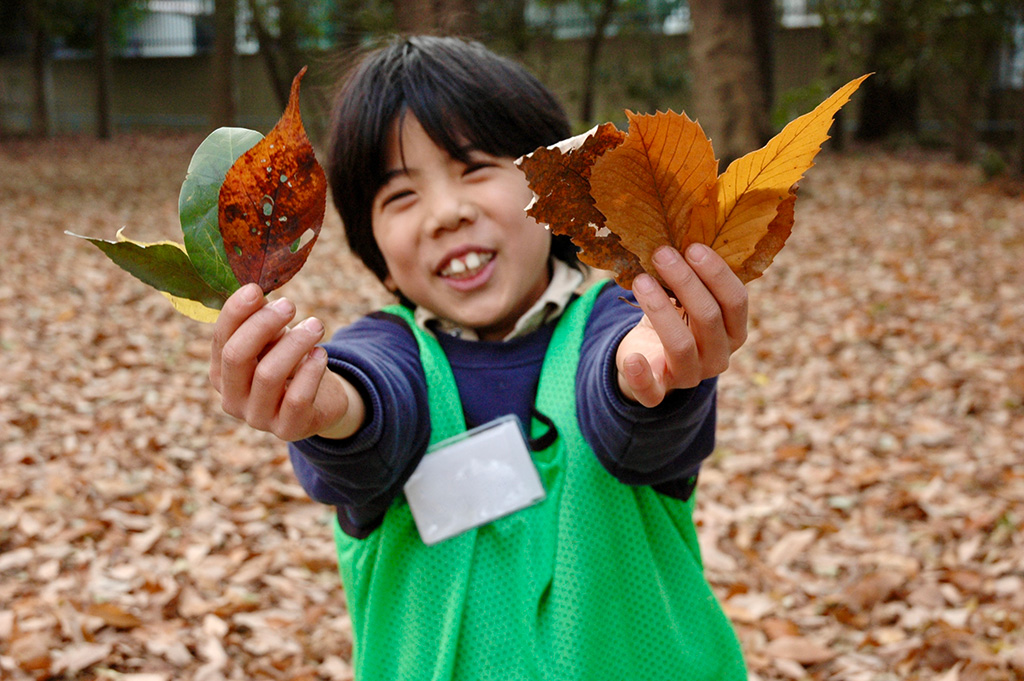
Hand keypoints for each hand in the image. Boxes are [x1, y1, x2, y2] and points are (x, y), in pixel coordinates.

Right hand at [209, 283, 363, 440]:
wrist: (322, 402)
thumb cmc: (291, 364)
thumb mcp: (275, 339)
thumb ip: (261, 319)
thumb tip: (254, 291)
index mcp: (221, 372)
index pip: (221, 339)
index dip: (235, 312)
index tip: (255, 288)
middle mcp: (232, 398)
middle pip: (237, 356)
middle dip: (263, 324)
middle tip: (290, 305)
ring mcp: (257, 418)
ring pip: (268, 375)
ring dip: (295, 343)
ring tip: (316, 325)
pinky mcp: (287, 429)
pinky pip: (296, 398)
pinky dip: (311, 371)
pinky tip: (322, 354)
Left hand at [616, 244, 747, 407]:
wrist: (650, 357)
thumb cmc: (675, 316)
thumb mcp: (688, 297)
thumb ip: (692, 274)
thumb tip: (678, 231)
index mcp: (734, 331)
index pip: (736, 302)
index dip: (716, 273)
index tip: (692, 246)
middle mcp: (718, 356)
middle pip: (709, 318)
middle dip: (685, 282)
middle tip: (661, 253)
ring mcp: (690, 376)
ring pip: (681, 345)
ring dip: (660, 308)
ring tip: (641, 279)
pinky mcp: (659, 391)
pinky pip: (652, 390)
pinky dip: (641, 375)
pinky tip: (632, 357)